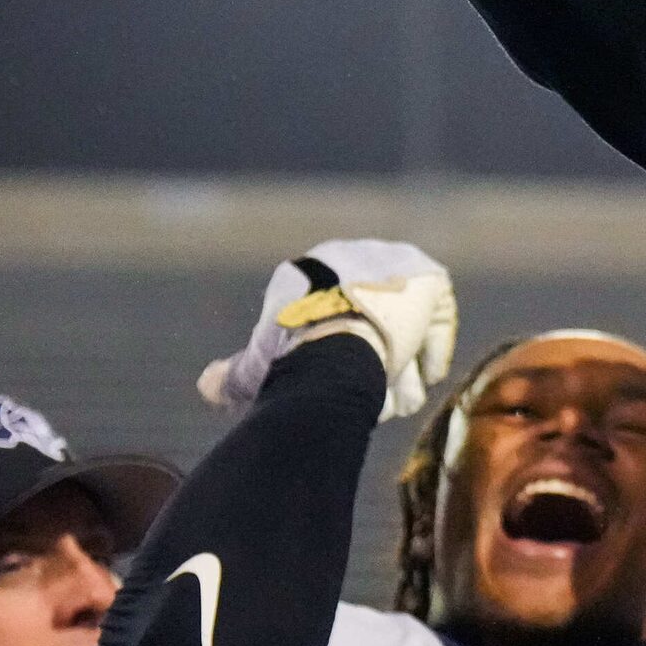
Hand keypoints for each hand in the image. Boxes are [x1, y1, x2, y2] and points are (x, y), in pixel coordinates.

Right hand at [197, 239, 456, 422]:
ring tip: (402, 390)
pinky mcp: (428, 274)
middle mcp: (351, 255)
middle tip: (378, 387)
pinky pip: (439, 314)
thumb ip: (234, 372)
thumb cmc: (288, 363)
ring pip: (406, 317)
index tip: (345, 377)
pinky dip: (434, 347)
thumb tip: (206, 384)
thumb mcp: (255, 366)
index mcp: (306, 270)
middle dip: (376, 353)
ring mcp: (393, 261)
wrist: (334, 347)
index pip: (331, 309)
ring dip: (407, 356)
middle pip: (370, 314)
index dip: (339, 348)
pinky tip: (426, 375)